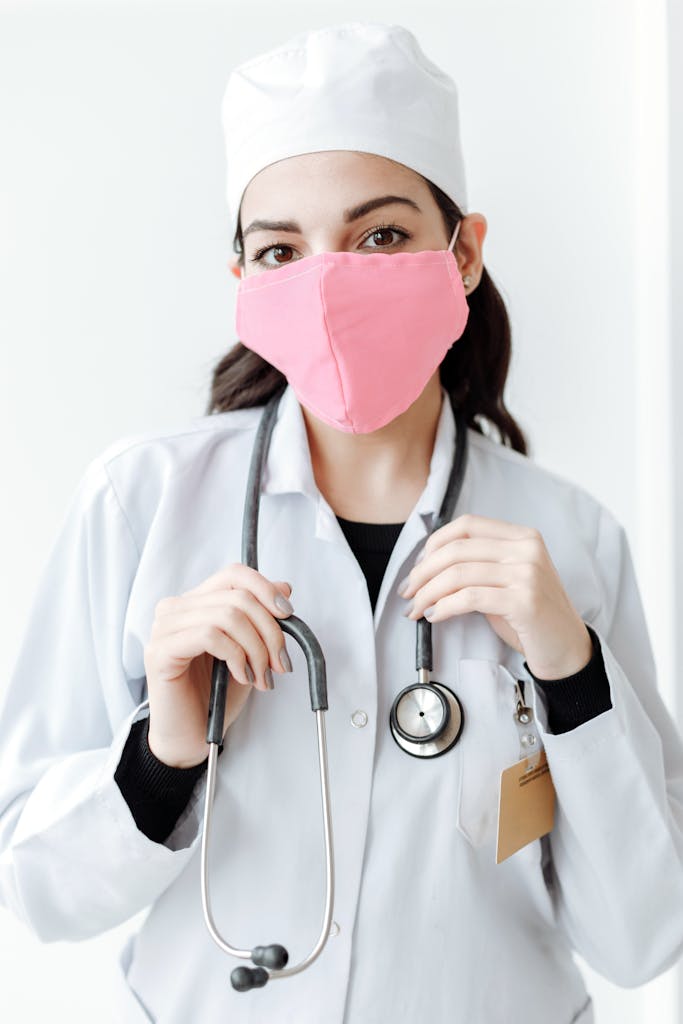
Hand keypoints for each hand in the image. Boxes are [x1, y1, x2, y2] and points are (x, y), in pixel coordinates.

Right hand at [144, 566, 294, 766]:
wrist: (190, 738)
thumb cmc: (215, 696)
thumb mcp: (249, 650)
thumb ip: (261, 618)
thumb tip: (284, 587)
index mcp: (196, 603)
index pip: (234, 574)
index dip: (266, 589)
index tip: (288, 615)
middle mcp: (176, 608)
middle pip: (237, 597)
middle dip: (270, 632)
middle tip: (280, 664)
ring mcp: (164, 628)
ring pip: (227, 616)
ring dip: (256, 649)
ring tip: (261, 677)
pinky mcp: (159, 651)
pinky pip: (209, 635)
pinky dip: (235, 655)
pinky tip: (240, 676)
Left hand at [397, 513, 592, 679]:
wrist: (566, 649)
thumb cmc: (530, 616)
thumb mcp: (505, 580)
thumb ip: (477, 565)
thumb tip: (426, 566)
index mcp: (523, 536)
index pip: (467, 525)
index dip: (435, 543)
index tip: (418, 567)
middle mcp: (527, 549)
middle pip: (457, 549)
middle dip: (423, 572)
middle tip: (407, 592)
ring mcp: (528, 574)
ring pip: (458, 574)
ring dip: (428, 593)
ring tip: (416, 609)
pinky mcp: (524, 601)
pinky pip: (469, 598)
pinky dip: (444, 607)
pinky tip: (434, 616)